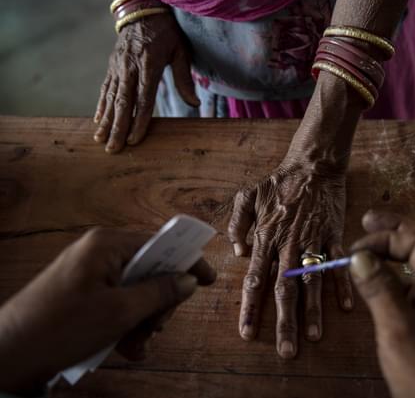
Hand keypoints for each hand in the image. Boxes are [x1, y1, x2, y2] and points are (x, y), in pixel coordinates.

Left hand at [0, 228, 214, 393]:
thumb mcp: (120, 312)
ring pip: (136, 290)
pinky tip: (126, 348)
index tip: (209, 278)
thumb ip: (160, 293)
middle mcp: (99, 252)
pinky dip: (126, 324)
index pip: (159, 243)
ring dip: (143, 319)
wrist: (8, 357)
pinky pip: (118, 302)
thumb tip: (189, 280)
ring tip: (136, 345)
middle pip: (150, 270)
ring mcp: (89, 273)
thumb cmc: (62, 328)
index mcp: (107, 245)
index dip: (186, 261)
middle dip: (158, 303)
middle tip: (155, 328)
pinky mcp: (82, 294)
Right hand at [94, 13, 199, 153]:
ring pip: (110, 98)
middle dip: (117, 128)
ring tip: (100, 140)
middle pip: (123, 103)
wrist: (142, 12)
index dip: (139, 121)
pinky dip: (100, 106)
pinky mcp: (112, 66)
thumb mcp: (180, 51)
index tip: (135, 140)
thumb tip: (195, 103)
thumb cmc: (166, 34)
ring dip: (105, 121)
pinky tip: (98, 121)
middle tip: (113, 149)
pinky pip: (105, 88)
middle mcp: (129, 68)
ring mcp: (118, 67)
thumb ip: (183, 78)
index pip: (143, 99)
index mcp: (148, 65)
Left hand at [228, 160, 352, 358]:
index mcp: (266, 237)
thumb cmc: (280, 181)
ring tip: (313, 337)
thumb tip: (238, 251)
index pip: (255, 279)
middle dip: (284, 322)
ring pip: (311, 282)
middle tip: (286, 350)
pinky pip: (337, 264)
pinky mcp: (333, 235)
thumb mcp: (248, 195)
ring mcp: (313, 241)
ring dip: (313, 311)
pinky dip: (341, 285)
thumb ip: (238, 223)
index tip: (247, 333)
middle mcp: (288, 244)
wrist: (313, 164)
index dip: (251, 308)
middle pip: (285, 290)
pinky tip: (345, 307)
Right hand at [349, 210, 414, 397]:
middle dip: (396, 231)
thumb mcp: (399, 334)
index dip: (385, 239)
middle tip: (368, 220)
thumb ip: (380, 291)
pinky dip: (399, 274)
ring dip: (397, 251)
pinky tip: (380, 275)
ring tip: (369, 242)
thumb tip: (359, 256)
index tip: (354, 248)